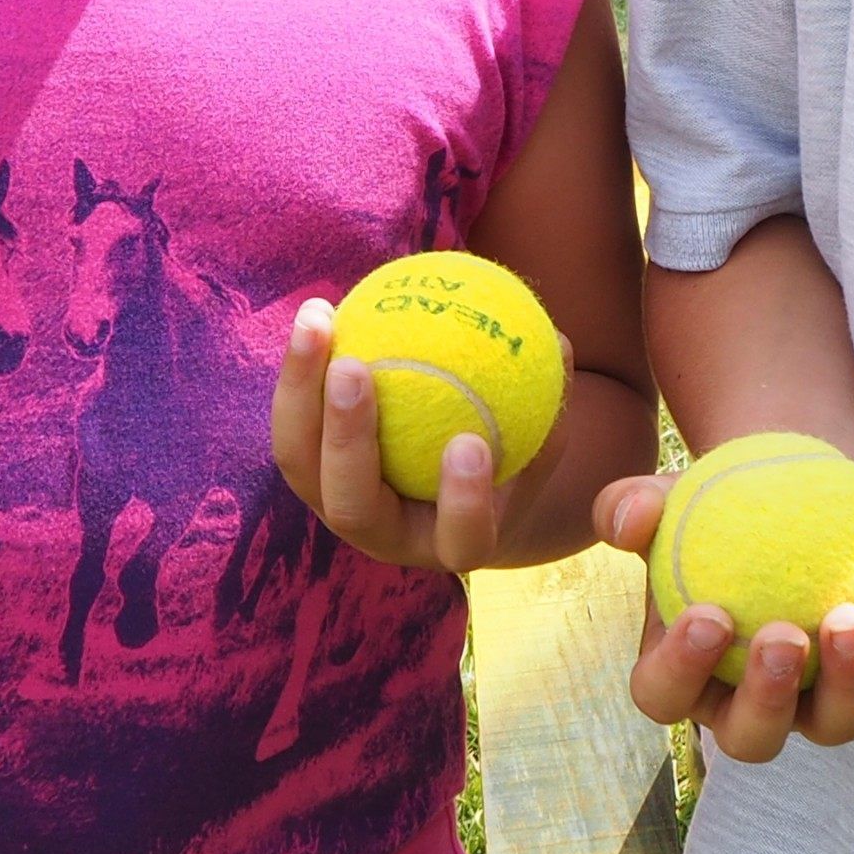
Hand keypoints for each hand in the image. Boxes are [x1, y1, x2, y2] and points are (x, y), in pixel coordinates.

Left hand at [270, 299, 527, 573]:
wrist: (448, 492)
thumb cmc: (510, 456)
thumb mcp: (540, 439)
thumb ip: (550, 401)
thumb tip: (559, 342)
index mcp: (452, 544)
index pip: (460, 538)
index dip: (464, 501)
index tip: (470, 442)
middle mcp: (383, 538)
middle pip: (352, 506)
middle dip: (348, 439)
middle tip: (355, 367)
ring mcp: (334, 507)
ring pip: (300, 462)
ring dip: (301, 390)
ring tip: (318, 320)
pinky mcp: (305, 473)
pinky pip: (293, 421)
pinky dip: (300, 369)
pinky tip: (319, 310)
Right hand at [593, 466, 853, 761]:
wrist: (781, 496)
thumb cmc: (708, 507)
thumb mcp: (664, 498)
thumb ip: (633, 507)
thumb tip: (632, 519)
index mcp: (684, 678)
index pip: (666, 695)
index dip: (682, 670)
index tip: (709, 615)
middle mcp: (751, 706)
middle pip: (755, 736)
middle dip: (769, 699)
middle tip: (784, 637)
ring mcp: (821, 699)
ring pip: (839, 721)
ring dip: (849, 678)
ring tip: (851, 618)